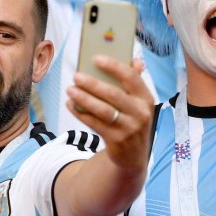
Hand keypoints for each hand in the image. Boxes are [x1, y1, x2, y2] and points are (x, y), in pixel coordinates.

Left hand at [66, 57, 154, 173]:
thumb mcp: (139, 103)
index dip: (113, 66)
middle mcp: (140, 113)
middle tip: (76, 76)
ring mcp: (129, 128)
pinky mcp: (116, 140)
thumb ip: (136, 82)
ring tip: (70, 90)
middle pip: (113, 94)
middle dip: (92, 84)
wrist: (134, 156)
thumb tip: (136, 61)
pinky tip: (71, 105)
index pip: (131, 77)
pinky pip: (94, 124)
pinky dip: (80, 113)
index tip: (95, 58)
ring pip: (102, 110)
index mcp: (146, 98)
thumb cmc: (133, 120)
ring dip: (83, 98)